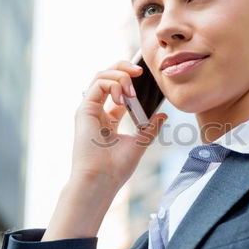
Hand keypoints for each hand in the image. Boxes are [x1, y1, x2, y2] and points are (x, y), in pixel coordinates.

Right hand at [70, 59, 166, 190]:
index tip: (144, 76)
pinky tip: (124, 98)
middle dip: (123, 68)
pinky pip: (97, 84)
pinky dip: (113, 84)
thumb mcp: (140, 143)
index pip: (117, 90)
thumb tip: (164, 115)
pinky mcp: (84, 110)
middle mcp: (97, 111)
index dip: (129, 78)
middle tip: (140, 70)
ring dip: (120, 75)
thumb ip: (150, 127)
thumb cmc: (116, 168)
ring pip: (100, 76)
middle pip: (106, 77)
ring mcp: (89, 109)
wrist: (102, 180)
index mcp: (108, 119)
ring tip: (132, 90)